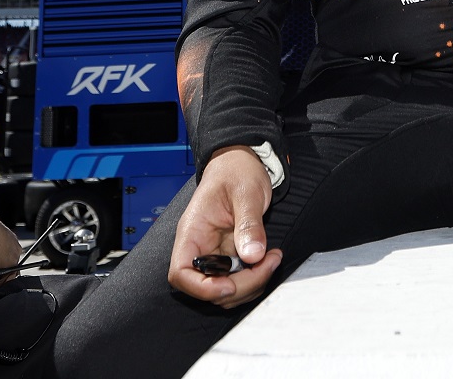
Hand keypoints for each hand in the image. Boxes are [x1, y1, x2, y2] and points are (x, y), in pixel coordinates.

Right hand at [168, 146, 282, 307]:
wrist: (243, 163)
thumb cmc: (237, 171)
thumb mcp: (246, 193)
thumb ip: (249, 224)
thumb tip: (252, 255)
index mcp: (192, 231)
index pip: (180, 273)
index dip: (201, 288)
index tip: (229, 285)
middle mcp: (200, 247)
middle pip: (208, 287)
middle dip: (240, 285)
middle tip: (267, 263)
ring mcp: (216, 254)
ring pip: (226, 289)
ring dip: (251, 283)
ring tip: (272, 258)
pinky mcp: (231, 256)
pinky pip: (239, 279)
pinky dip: (256, 276)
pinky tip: (269, 258)